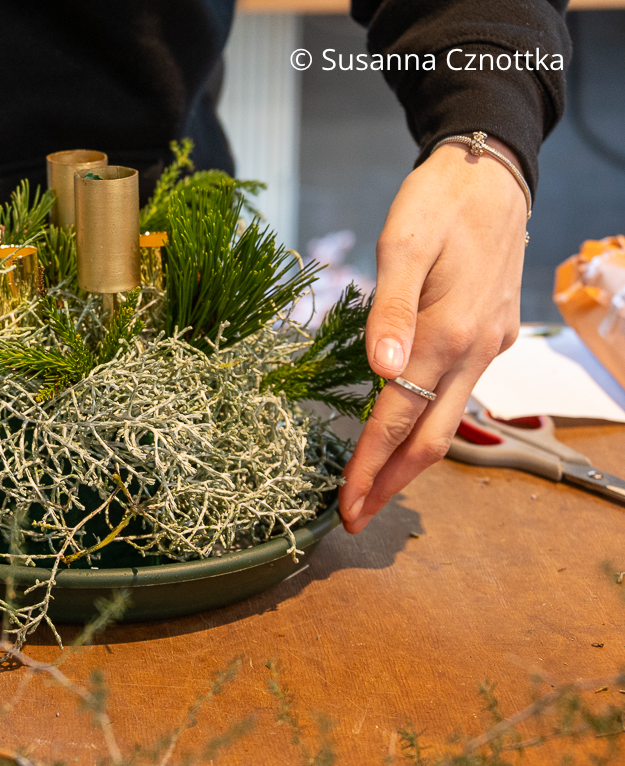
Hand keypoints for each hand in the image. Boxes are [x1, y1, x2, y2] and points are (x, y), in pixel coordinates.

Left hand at [339, 136, 527, 532]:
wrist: (494, 172)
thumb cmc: (438, 201)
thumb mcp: (402, 243)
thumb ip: (390, 310)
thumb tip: (381, 373)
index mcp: (448, 332)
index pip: (398, 418)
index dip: (369, 465)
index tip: (345, 504)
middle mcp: (476, 350)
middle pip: (433, 440)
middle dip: (391, 483)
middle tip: (355, 517)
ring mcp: (490, 346)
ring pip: (450, 421)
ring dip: (411, 459)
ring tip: (373, 485)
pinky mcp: (492, 335)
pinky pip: (459, 393)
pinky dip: (429, 422)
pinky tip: (404, 428)